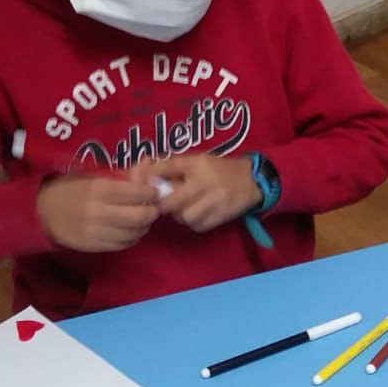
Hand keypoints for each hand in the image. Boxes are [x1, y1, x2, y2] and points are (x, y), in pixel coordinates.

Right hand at [36, 175, 158, 252]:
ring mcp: (95, 231)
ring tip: (142, 218)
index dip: (151, 192)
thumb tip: (148, 165)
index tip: (154, 191)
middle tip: (152, 207)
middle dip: (152, 211)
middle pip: (139, 216)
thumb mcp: (94, 175)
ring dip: (144, 226)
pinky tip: (130, 230)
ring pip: (134, 233)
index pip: (136, 192)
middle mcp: (98, 211)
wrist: (42, 213)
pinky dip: (132, 237)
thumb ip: (122, 174)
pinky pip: (123, 244)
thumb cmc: (71, 189)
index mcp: (98, 189)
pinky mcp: (93, 246)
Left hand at [133, 155, 260, 232]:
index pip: (164, 169)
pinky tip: (199, 213)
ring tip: (186, 206)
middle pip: (169, 202)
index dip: (148, 180)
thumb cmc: (216, 169)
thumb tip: (137, 173)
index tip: (145, 186)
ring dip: (180, 214)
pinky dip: (194, 222)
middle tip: (167, 201)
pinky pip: (196, 226)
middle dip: (164, 204)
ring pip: (183, 217)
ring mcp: (213, 202)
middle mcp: (203, 183)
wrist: (250, 180)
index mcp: (194, 165)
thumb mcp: (193, 160)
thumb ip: (166, 166)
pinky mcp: (219, 218)